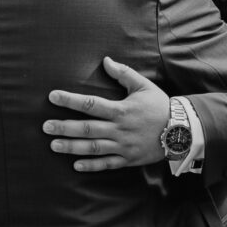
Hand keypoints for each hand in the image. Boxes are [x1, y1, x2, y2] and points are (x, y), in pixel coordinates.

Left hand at [44, 58, 171, 171]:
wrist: (181, 131)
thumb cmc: (160, 106)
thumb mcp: (144, 85)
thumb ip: (123, 73)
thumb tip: (106, 60)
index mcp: (121, 110)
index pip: (90, 104)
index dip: (70, 100)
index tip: (52, 97)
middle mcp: (119, 129)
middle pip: (87, 128)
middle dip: (64, 127)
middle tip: (45, 126)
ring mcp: (123, 146)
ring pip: (93, 148)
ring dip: (72, 147)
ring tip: (54, 145)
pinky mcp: (128, 159)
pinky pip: (107, 164)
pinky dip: (91, 166)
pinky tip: (75, 165)